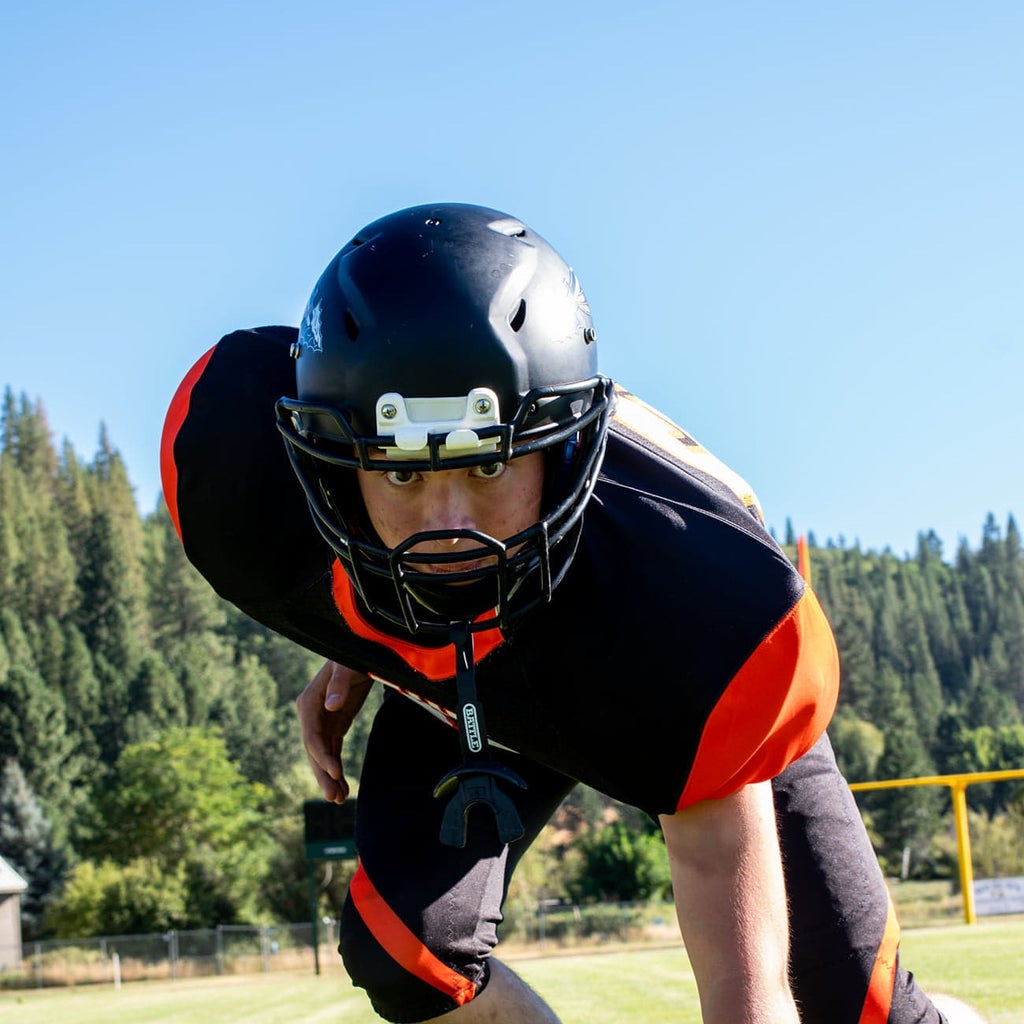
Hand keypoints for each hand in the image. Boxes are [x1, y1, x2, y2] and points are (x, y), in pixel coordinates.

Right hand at [296, 660, 372, 802]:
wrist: (360, 651)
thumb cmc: (352, 655)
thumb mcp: (346, 666)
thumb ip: (339, 684)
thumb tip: (331, 706)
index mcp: (308, 702)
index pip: (312, 736)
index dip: (322, 756)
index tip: (335, 773)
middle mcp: (310, 715)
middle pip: (314, 751)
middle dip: (323, 775)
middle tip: (333, 798)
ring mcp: (322, 722)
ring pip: (322, 755)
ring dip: (330, 777)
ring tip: (339, 799)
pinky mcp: (335, 725)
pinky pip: (333, 751)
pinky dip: (336, 768)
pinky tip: (344, 787)